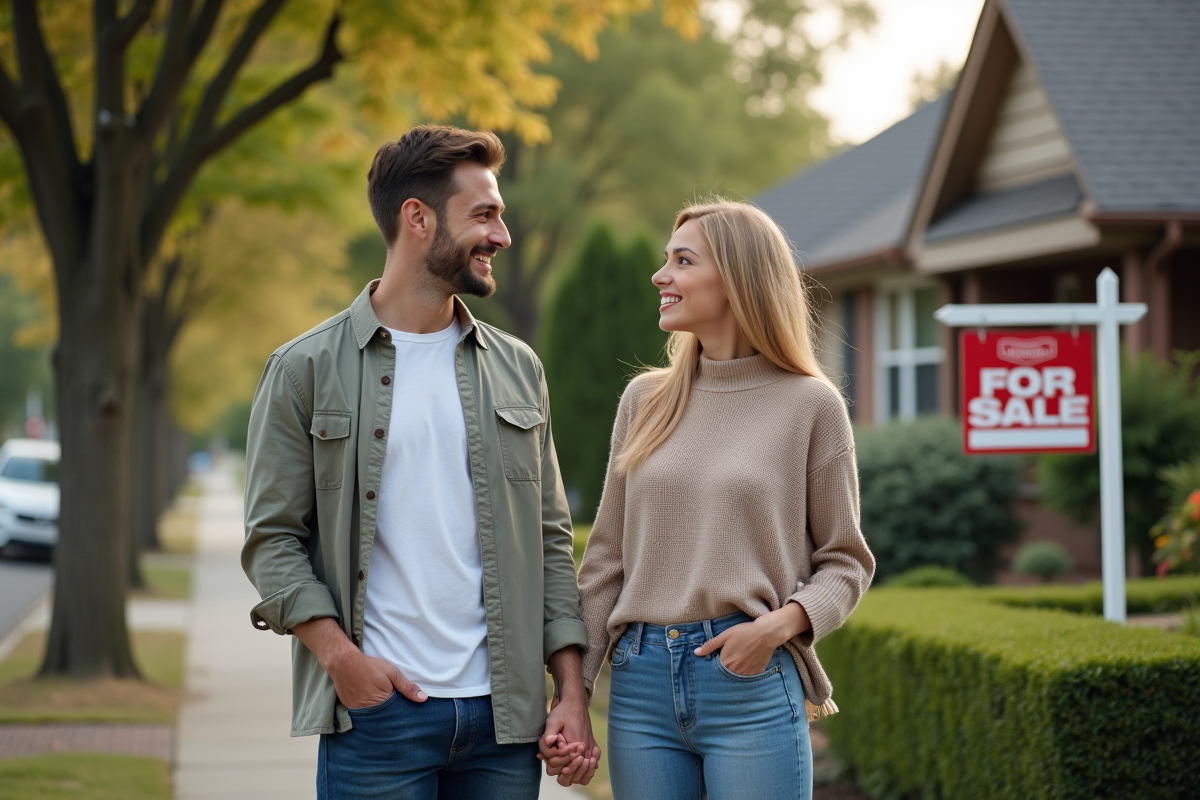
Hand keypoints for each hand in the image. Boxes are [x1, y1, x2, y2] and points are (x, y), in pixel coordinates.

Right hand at [293, 617, 426, 708]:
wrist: (344, 662)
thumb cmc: (370, 666)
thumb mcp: (392, 673)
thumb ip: (407, 687)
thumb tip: (423, 699)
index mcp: (380, 703)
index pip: (395, 715)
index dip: (401, 713)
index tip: (406, 712)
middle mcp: (367, 711)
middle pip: (383, 718)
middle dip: (390, 715)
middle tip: (394, 707)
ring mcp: (356, 711)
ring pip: (372, 717)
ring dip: (378, 713)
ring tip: (382, 705)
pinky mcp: (349, 708)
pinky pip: (361, 713)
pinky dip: (367, 710)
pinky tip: (370, 703)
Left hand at [537, 695, 599, 785]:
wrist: (576, 703)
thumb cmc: (563, 712)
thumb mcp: (552, 720)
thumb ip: (548, 734)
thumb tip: (547, 743)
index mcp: (576, 744)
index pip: (562, 767)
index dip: (553, 760)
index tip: (553, 748)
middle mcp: (586, 750)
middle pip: (571, 776)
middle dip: (561, 768)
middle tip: (557, 753)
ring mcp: (591, 751)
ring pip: (582, 777)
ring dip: (572, 774)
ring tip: (563, 763)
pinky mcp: (594, 749)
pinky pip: (591, 769)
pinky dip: (583, 772)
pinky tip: (573, 764)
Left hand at [693, 603, 809, 676]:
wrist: (766, 633)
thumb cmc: (744, 632)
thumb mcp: (725, 636)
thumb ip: (710, 645)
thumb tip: (696, 653)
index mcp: (725, 662)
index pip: (716, 669)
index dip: (717, 663)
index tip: (719, 657)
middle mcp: (735, 671)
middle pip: (726, 673)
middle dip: (726, 668)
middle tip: (732, 657)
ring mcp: (747, 673)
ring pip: (737, 676)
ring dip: (736, 671)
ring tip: (740, 659)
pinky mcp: (756, 673)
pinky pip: (748, 676)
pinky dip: (746, 671)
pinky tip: (748, 661)